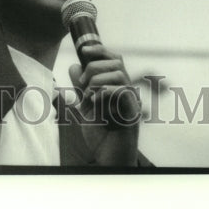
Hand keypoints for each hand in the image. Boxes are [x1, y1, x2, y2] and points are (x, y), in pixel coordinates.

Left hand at [68, 43, 140, 166]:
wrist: (108, 159)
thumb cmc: (101, 135)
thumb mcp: (85, 108)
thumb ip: (81, 88)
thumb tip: (75, 66)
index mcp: (117, 86)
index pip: (114, 59)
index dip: (100, 50)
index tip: (83, 50)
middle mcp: (127, 91)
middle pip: (116, 62)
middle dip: (94, 68)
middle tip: (82, 84)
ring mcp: (131, 101)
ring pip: (119, 74)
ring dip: (98, 81)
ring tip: (88, 97)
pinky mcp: (133, 113)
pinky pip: (123, 92)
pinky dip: (105, 91)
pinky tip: (94, 101)